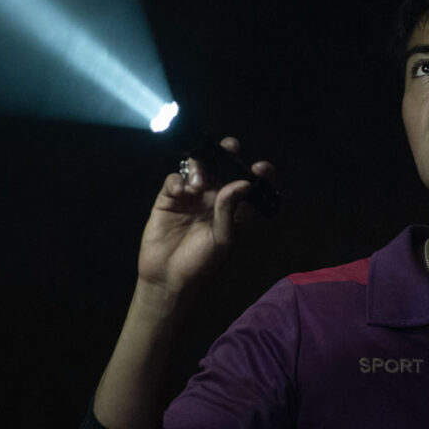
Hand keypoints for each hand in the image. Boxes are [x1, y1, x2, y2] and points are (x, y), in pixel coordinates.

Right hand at [136, 137, 273, 296]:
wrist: (169, 279)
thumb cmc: (201, 264)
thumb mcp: (223, 240)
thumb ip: (230, 210)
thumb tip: (242, 184)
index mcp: (232, 208)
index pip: (247, 184)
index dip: (256, 173)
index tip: (259, 168)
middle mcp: (213, 198)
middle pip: (222, 166)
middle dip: (227, 153)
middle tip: (229, 149)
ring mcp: (191, 196)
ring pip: (198, 167)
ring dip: (201, 166)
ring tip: (198, 184)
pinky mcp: (168, 199)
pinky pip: (174, 179)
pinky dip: (177, 180)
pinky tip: (180, 192)